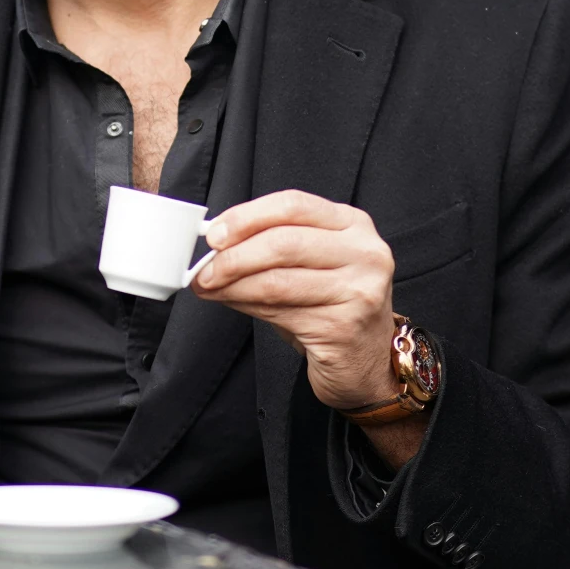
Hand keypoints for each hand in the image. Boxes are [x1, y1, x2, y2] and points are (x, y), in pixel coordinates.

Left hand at [190, 190, 398, 412]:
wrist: (366, 363)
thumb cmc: (331, 307)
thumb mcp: (310, 264)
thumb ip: (272, 245)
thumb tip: (217, 246)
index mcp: (353, 224)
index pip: (293, 205)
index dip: (247, 216)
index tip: (214, 234)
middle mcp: (364, 252)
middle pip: (283, 242)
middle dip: (234, 256)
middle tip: (204, 269)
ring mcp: (359, 290)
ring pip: (276, 280)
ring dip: (232, 285)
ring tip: (209, 288)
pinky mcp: (344, 326)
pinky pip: (279, 311)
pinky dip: (245, 305)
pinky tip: (232, 303)